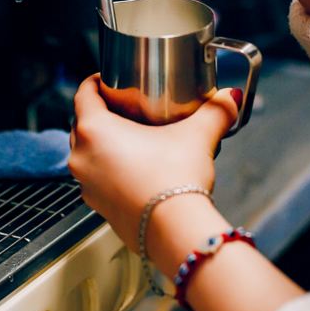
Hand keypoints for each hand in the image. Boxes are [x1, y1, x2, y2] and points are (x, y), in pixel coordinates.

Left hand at [68, 74, 237, 252]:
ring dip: (102, 145)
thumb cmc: (174, 180)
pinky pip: (97, 180)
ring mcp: (87, 185)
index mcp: (95, 130)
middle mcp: (82, 157)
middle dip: (99, 113)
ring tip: (129, 139)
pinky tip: (133, 170)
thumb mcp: (197, 135)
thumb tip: (228, 98)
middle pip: (81, 124)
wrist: (175, 230)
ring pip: (87, 154)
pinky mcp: (98, 207)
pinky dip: (108, 170)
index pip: (83, 95)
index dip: (94, 83)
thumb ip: (215, 111)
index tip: (106, 80)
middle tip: (122, 107)